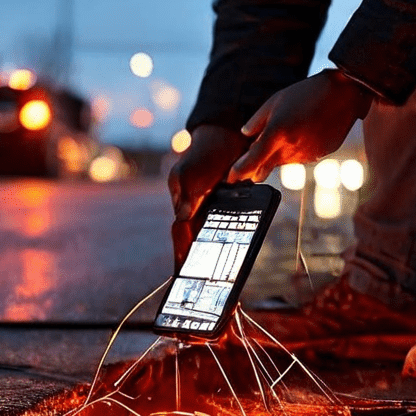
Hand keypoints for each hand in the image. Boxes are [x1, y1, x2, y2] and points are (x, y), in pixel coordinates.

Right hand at [168, 123, 248, 267]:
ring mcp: (211, 207)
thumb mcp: (191, 171)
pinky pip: (226, 226)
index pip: (180, 233)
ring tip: (211, 274)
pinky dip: (226, 240)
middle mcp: (194, 208)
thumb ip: (186, 193)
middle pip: (192, 239)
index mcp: (182, 203)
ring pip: (209, 235)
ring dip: (209, 253)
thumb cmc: (205, 152)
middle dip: (193, 259)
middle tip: (197, 280)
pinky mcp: (228, 205)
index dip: (180, 253)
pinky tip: (235, 252)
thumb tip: (182, 217)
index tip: (181, 272)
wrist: (229, 135)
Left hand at [229, 69, 372, 183]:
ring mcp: (306, 155)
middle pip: (265, 167)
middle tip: (248, 163)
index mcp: (277, 133)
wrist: (343, 94)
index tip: (230, 179)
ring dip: (277, 155)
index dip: (238, 173)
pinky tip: (302, 133)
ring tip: (287, 131)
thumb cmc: (306, 93)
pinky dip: (295, 151)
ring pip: (282, 163)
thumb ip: (257, 121)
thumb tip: (245, 135)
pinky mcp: (318, 156)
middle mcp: (291, 148)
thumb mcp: (275, 101)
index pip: (252, 161)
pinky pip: (299, 159)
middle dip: (256, 167)